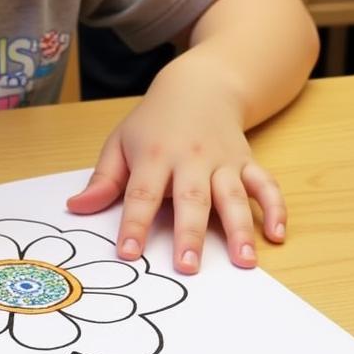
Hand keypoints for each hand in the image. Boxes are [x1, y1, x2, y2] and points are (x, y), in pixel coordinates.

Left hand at [66, 64, 285, 273]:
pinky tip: (277, 235)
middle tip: (187, 267)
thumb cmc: (153, 122)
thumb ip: (103, 180)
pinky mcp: (246, 163)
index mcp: (154, 156)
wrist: (199, 86)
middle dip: (190, 233)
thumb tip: (76, 209)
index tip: (127, 253)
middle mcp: (191, 159)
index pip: (142, 194)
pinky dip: (275, 208)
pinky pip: (266, 185)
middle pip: (191, 198)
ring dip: (240, 229)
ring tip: (244, 261)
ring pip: (233, 196)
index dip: (134, 224)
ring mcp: (223, 162)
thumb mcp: (120, 142)